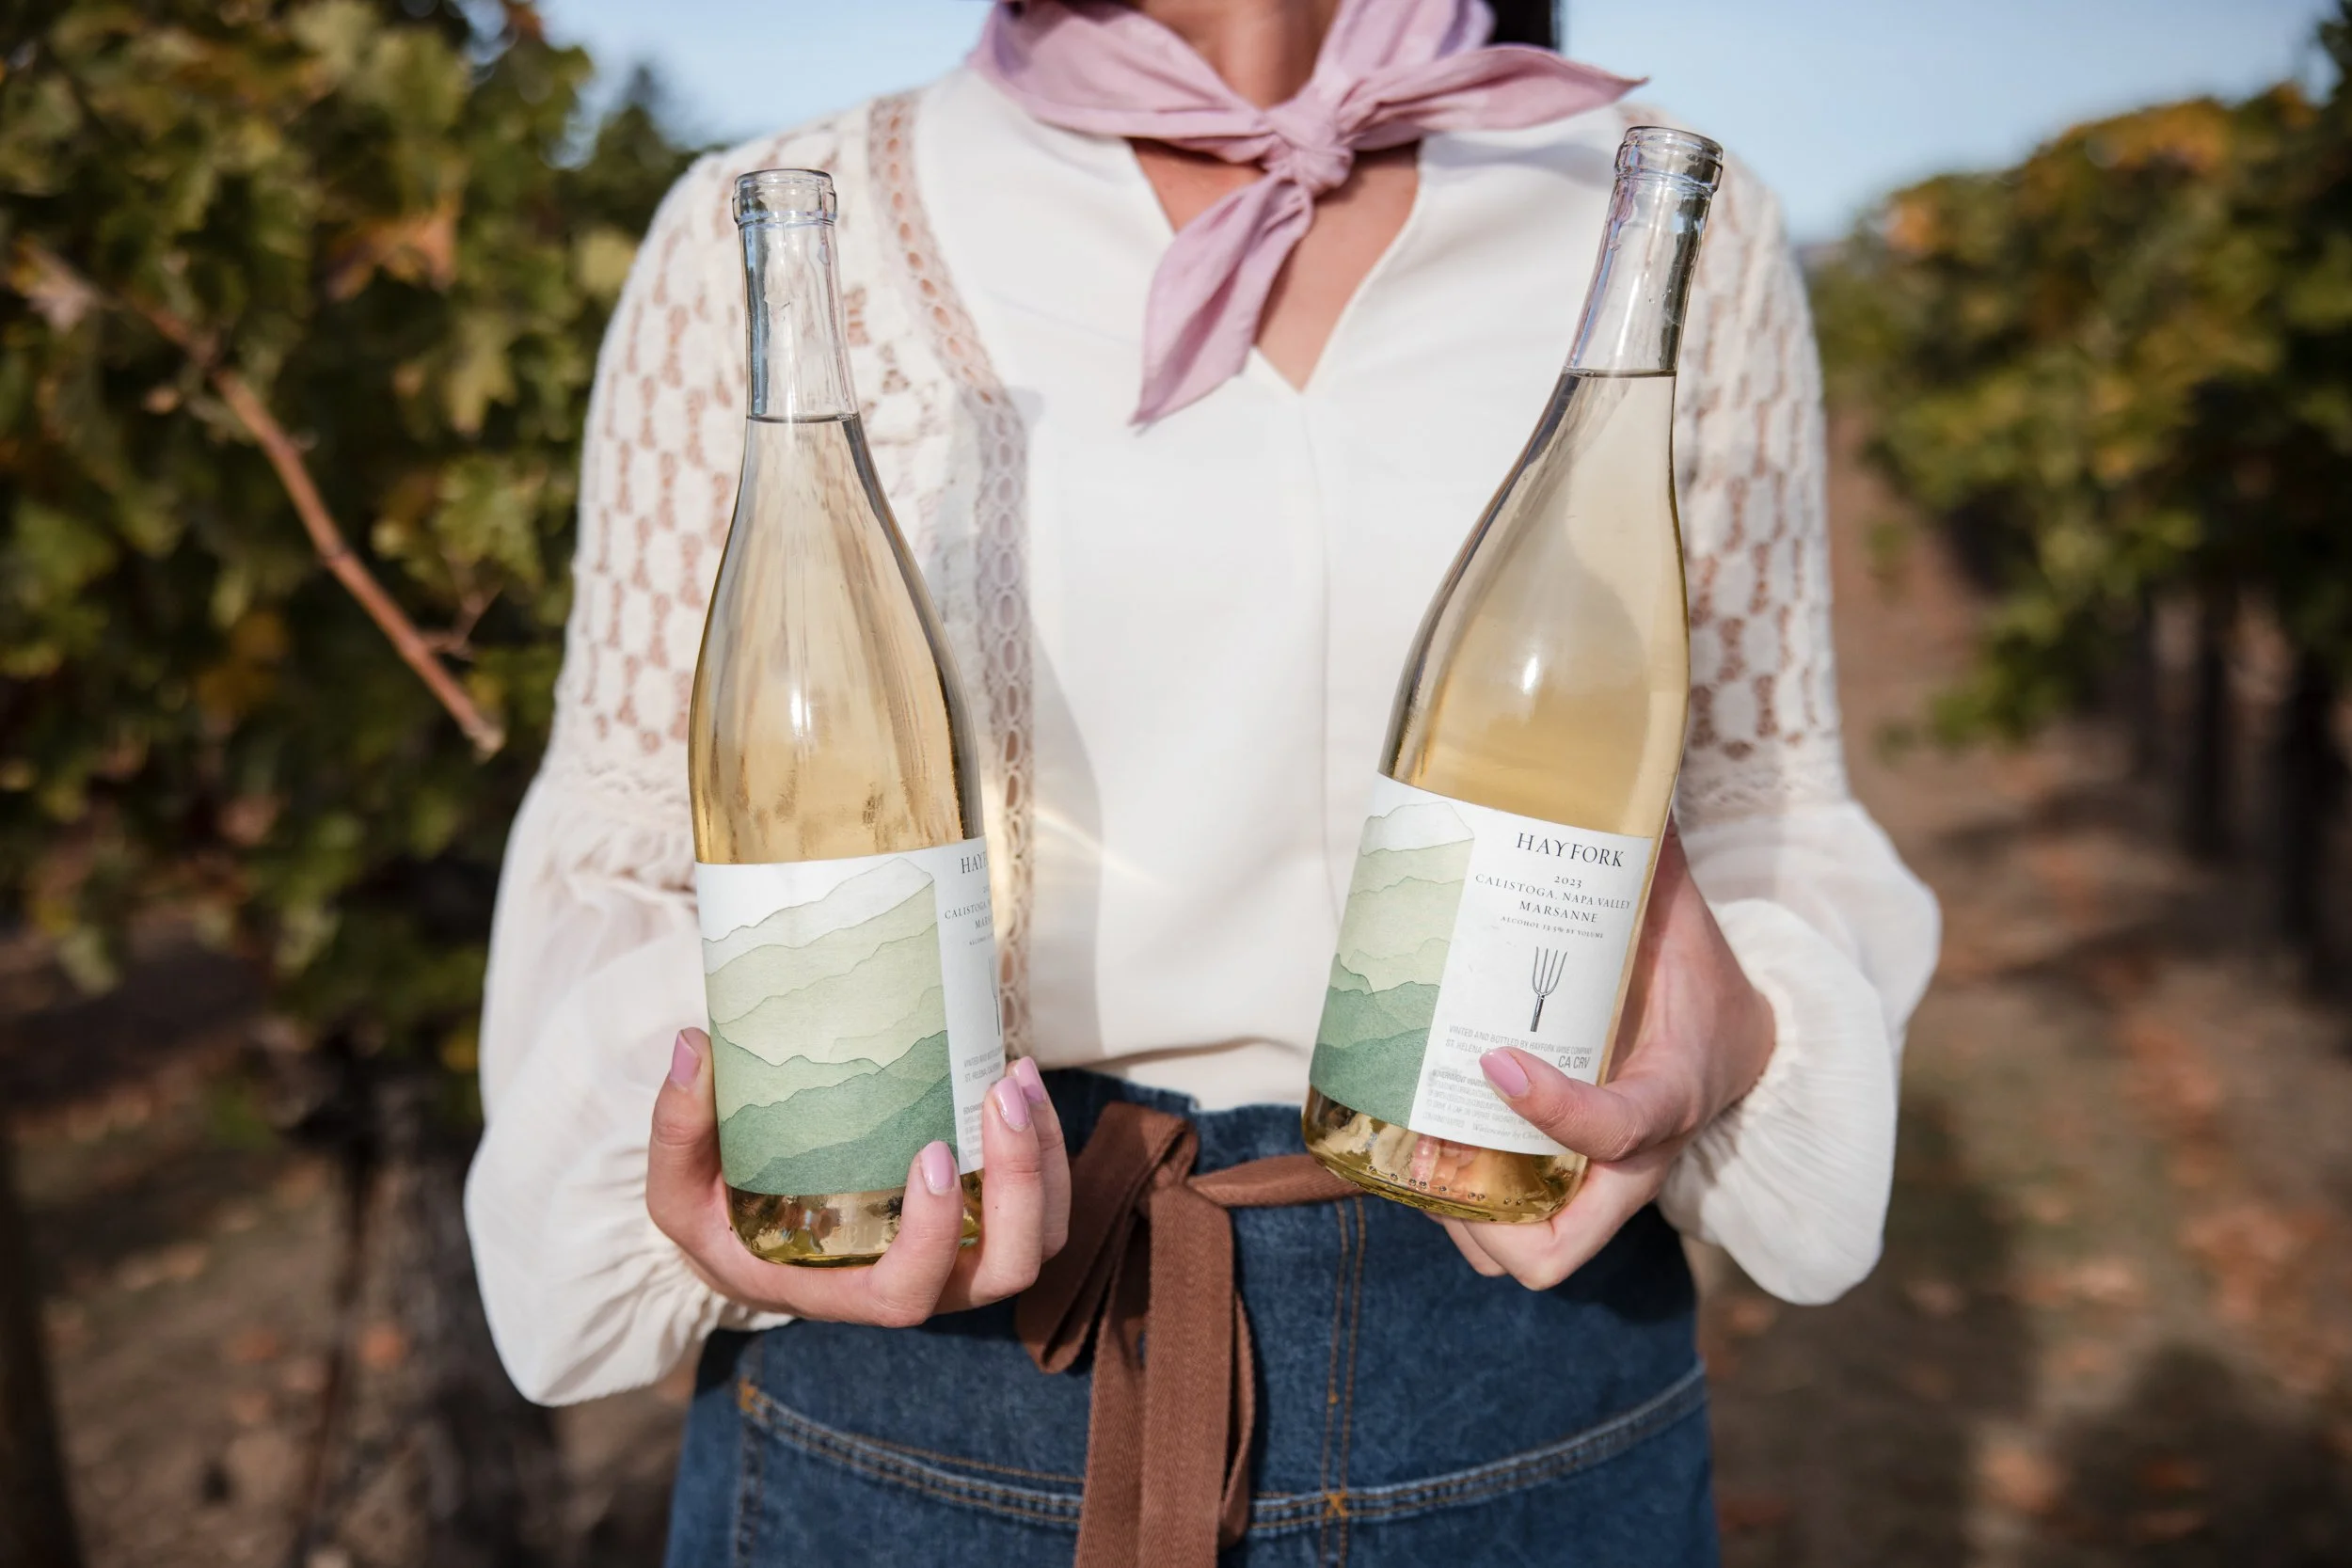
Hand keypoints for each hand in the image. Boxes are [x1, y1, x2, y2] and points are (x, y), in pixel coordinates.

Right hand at [648, 1028, 1070, 1324]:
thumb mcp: (677, 1189)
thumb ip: (677, 1130)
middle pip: (1003, 1272)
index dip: (935, 1238)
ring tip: (1015, 1077)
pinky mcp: (984, 1223)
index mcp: (841, 1292)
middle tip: (997, 1096)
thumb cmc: (718, 1217)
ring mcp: (959, 1259)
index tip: (932, 1153)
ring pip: (1039, 1242)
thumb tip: (691, 1045)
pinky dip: (1049, 1148)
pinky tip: (1017, 1079)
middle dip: (1020, 1186)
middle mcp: (916, 1286)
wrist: (759, 1234)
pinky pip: (1043, 1207)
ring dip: (1046, 1162)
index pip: (906, 1295)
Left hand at [1440, 825, 1773, 1289]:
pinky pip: (1510, 1223)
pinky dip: (1460, 1204)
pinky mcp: (1568, 1185)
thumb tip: (1602, 762)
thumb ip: (1640, 845)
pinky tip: (1412, 1141)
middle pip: (1558, 1247)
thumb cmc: (1695, 970)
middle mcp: (1635, 1159)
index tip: (1494, 1059)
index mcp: (1672, 1092)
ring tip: (1401, 1148)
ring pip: (1523, 1249)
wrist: (1733, 1031)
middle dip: (1481, 1217)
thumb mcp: (1677, 910)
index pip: (1617, 1130)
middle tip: (1426, 1147)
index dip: (1553, 1109)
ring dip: (1458, 1217)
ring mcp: (1597, 1185)